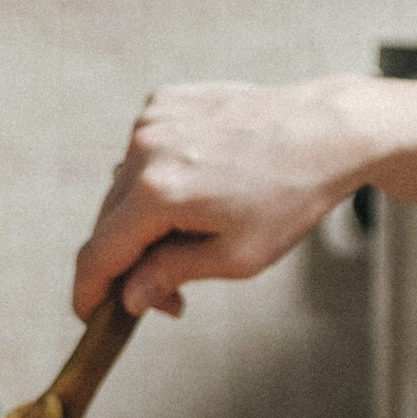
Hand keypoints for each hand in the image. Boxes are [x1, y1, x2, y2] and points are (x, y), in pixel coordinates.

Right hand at [75, 77, 376, 318]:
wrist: (327, 130)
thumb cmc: (292, 196)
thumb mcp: (236, 256)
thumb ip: (170, 275)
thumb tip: (129, 296)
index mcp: (158, 192)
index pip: (98, 254)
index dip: (88, 292)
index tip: (91, 316)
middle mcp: (145, 150)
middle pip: (108, 223)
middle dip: (128, 264)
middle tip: (168, 295)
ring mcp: (153, 119)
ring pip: (124, 188)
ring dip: (143, 219)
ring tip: (194, 235)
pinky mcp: (166, 101)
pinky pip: (144, 154)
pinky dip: (158, 177)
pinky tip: (201, 187)